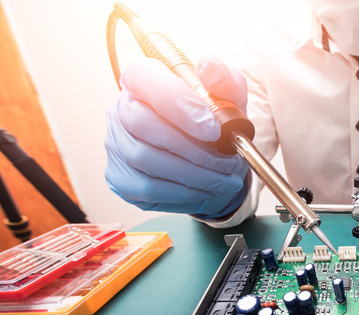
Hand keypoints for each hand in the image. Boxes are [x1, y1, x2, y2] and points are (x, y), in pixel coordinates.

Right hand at [104, 56, 249, 218]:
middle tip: (226, 161)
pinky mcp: (121, 178)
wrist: (211, 163)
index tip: (213, 129)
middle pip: (142, 123)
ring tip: (225, 179)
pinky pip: (148, 188)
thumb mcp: (230, 99)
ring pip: (146, 159)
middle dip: (191, 147)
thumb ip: (225, 80)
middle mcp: (122, 110)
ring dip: (194, 174)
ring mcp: (117, 145)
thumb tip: (209, 66)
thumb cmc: (213, 126)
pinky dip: (184, 192)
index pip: (145, 79)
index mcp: (144, 81)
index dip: (177, 102)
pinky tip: (206, 190)